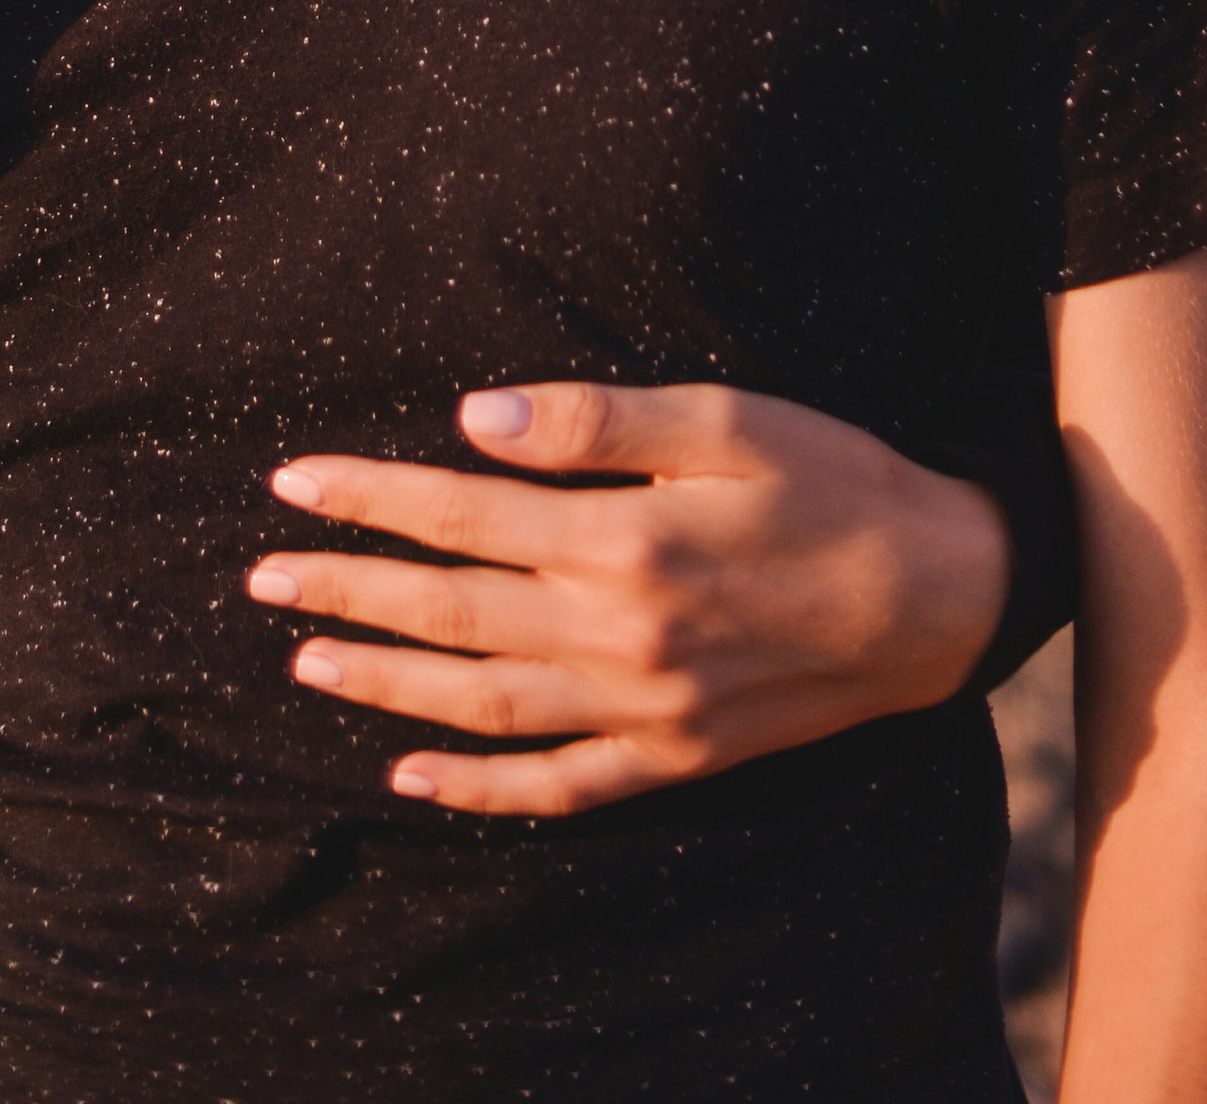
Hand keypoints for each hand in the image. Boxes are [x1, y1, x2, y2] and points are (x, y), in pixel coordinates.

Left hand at [247, 379, 1008, 816]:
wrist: (943, 592)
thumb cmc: (833, 480)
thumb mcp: (723, 418)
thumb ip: (593, 423)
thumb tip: (472, 419)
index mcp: (624, 543)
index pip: (461, 514)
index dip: (370, 498)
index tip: (292, 484)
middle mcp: (622, 637)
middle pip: (453, 614)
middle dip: (349, 593)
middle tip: (263, 580)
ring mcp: (646, 711)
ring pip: (485, 704)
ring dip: (387, 687)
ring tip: (308, 663)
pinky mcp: (676, 756)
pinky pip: (559, 786)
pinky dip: (481, 789)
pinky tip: (416, 777)